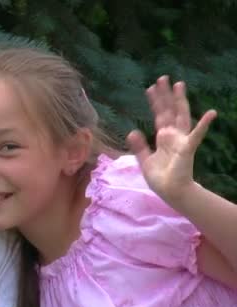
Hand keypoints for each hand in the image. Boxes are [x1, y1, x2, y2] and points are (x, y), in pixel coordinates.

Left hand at [126, 76, 216, 202]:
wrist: (170, 191)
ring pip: (181, 115)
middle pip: (169, 110)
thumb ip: (139, 145)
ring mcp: (181, 139)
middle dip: (165, 95)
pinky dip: (203, 124)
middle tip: (162, 77)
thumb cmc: (160, 177)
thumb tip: (132, 131)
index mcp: (163, 137)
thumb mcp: (145, 160)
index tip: (150, 88)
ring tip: (180, 84)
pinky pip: (196, 134)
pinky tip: (211, 113)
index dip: (154, 102)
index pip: (158, 114)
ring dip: (180, 100)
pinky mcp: (187, 147)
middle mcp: (173, 134)